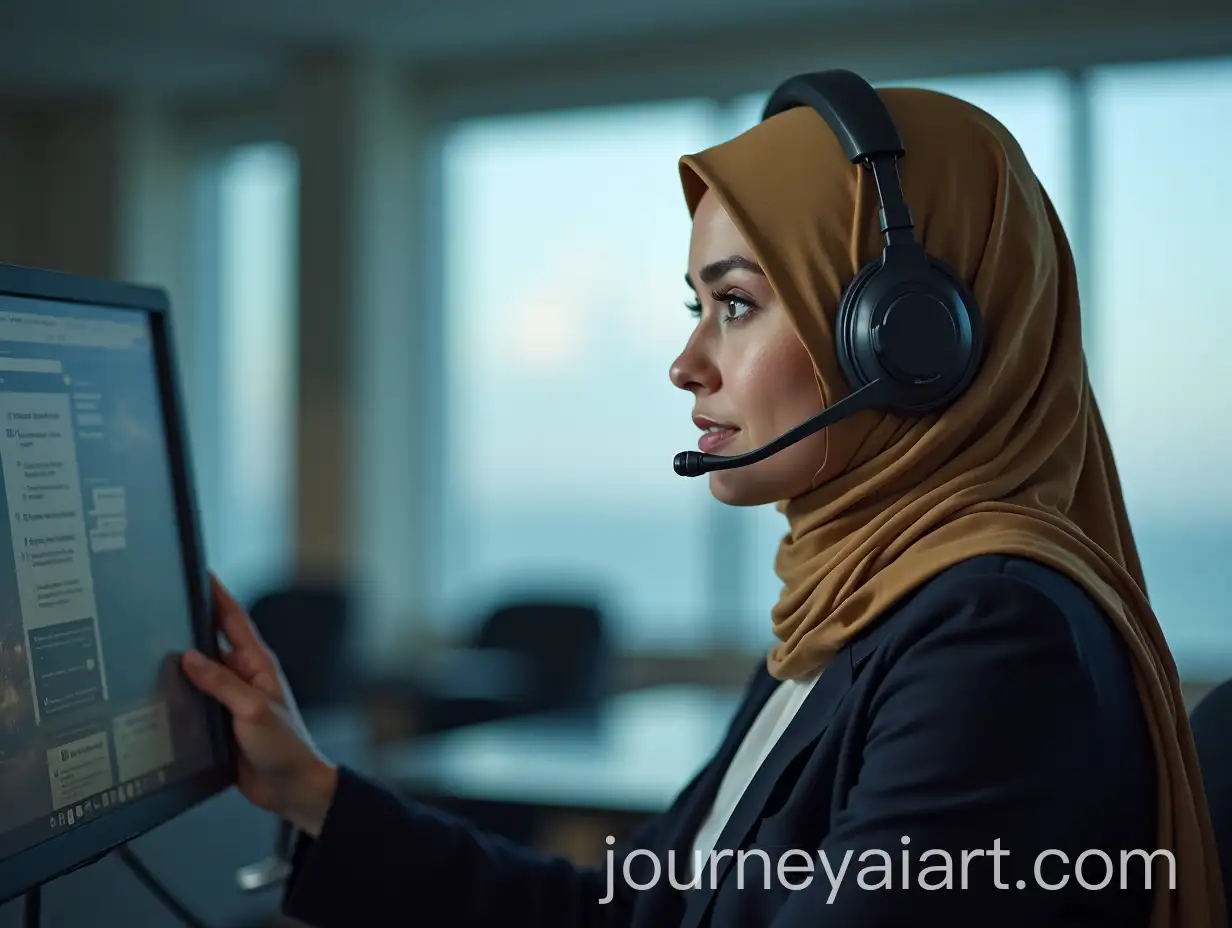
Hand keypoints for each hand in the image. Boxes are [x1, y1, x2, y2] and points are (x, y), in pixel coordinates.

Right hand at [181, 575, 338, 837]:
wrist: (291, 787)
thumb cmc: (286, 747)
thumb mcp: (252, 710)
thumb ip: (222, 683)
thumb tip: (191, 657)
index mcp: (258, 664)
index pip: (234, 620)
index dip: (218, 595)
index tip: (202, 573)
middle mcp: (245, 677)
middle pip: (212, 643)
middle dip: (190, 626)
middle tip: (163, 608)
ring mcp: (233, 698)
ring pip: (201, 673)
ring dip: (181, 664)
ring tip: (150, 649)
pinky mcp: (222, 721)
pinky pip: (197, 700)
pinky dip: (181, 694)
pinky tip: (160, 693)